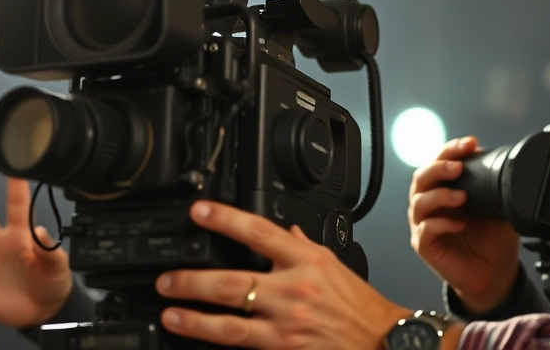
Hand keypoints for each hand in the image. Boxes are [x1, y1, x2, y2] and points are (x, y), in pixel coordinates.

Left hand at [154, 201, 411, 348]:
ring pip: (229, 323)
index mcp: (308, 262)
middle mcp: (294, 291)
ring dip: (194, 319)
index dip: (225, 219)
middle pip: (232, 282)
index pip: (259, 232)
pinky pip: (245, 347)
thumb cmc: (360, 306)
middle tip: (167, 280)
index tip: (199, 212)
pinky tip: (200, 343)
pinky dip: (220, 345)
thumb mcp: (336, 265)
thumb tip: (283, 231)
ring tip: (171, 313)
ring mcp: (287, 326)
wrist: (382, 342)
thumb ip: (304, 247)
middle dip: (192, 281)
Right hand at [408, 136, 520, 313]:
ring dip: (440, 195)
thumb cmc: (492, 239)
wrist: (496, 273)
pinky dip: (441, 224)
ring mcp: (424, 225)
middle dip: (438, 167)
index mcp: (444, 189)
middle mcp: (430, 204)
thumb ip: (494, 185)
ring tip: (462, 197)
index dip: (451, 150)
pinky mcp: (425, 246)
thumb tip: (500, 160)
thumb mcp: (498, 206)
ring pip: (419, 202)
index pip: (439, 162)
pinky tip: (460, 224)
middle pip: (421, 177)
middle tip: (458, 167)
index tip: (471, 143)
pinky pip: (425, 230)